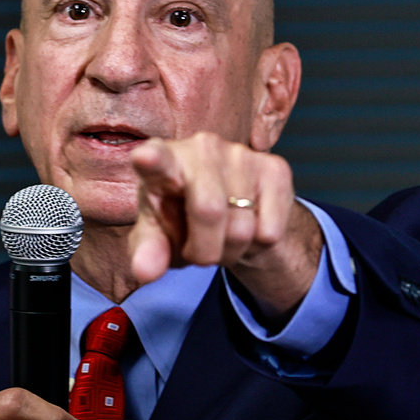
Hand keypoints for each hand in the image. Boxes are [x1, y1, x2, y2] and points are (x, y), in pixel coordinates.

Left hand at [129, 132, 321, 320]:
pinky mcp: (275, 169)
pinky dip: (257, 245)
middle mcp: (201, 147)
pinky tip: (249, 225)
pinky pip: (269, 232)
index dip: (151, 160)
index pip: (155, 159)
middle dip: (203, 250)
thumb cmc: (182, 219)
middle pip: (209, 211)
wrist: (231, 212)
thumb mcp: (159, 237)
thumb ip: (148, 252)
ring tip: (221, 238)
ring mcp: (240, 154)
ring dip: (230, 251)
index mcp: (162, 160)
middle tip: (197, 252)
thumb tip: (144, 272)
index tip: (145, 158)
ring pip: (241, 229)